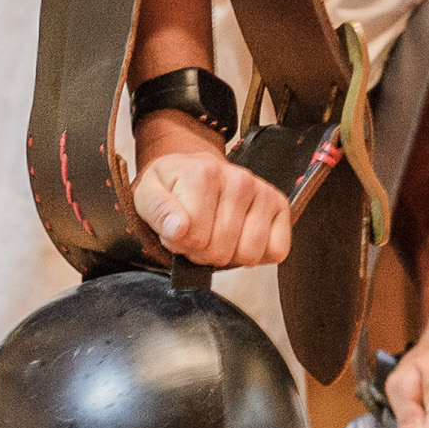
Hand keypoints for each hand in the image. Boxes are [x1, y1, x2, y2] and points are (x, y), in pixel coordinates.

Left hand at [130, 116, 291, 270]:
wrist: (196, 171)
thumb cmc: (172, 187)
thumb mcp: (148, 195)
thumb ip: (158, 211)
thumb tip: (179, 229)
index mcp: (204, 174)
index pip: (194, 238)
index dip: (180, 244)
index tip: (177, 230)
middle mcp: (239, 179)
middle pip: (221, 250)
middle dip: (203, 252)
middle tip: (196, 235)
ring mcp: (263, 192)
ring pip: (249, 254)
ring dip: (229, 256)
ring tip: (217, 236)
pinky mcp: (280, 206)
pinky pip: (276, 251)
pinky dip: (257, 255)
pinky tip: (240, 239)